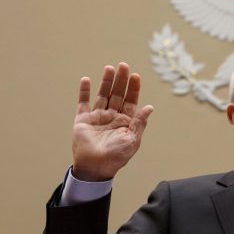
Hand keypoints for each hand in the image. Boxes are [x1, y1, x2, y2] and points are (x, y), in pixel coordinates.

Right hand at [71, 62, 153, 180]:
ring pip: (102, 94)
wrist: (96, 168)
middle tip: (123, 65)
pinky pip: (83, 103)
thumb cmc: (117, 156)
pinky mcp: (83, 120)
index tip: (136, 76)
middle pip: (117, 93)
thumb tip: (150, 107)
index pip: (131, 100)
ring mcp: (97, 117)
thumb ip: (140, 122)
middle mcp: (112, 116)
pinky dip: (84, 91)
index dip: (134, 88)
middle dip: (121, 80)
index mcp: (125, 121)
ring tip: (109, 68)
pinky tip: (86, 80)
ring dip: (106, 81)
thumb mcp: (133, 140)